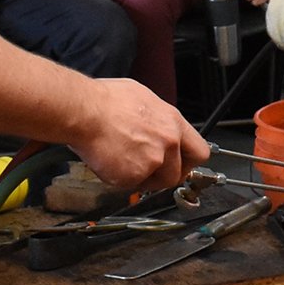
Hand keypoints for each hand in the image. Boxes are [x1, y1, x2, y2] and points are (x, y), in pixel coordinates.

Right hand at [70, 77, 208, 192]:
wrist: (84, 111)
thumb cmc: (105, 101)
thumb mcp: (144, 98)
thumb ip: (159, 119)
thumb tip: (159, 126)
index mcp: (173, 122)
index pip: (200, 151)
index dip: (189, 161)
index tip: (182, 165)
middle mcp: (168, 142)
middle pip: (179, 172)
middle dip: (166, 174)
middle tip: (150, 170)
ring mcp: (153, 160)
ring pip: (157, 182)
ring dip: (144, 178)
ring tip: (126, 161)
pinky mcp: (134, 175)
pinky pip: (134, 185)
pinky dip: (123, 179)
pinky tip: (113, 162)